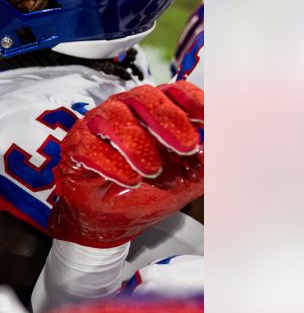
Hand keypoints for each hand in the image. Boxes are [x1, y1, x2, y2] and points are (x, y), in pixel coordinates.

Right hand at [50, 82, 203, 247]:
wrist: (112, 221)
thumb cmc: (147, 192)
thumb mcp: (191, 177)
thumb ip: (212, 159)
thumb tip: (235, 141)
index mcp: (156, 112)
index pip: (176, 91)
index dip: (194, 100)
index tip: (209, 118)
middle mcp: (126, 111)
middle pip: (145, 97)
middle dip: (169, 120)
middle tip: (188, 146)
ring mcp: (98, 126)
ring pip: (114, 116)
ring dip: (136, 142)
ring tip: (151, 170)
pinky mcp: (76, 146)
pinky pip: (90, 146)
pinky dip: (111, 163)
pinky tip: (128, 178)